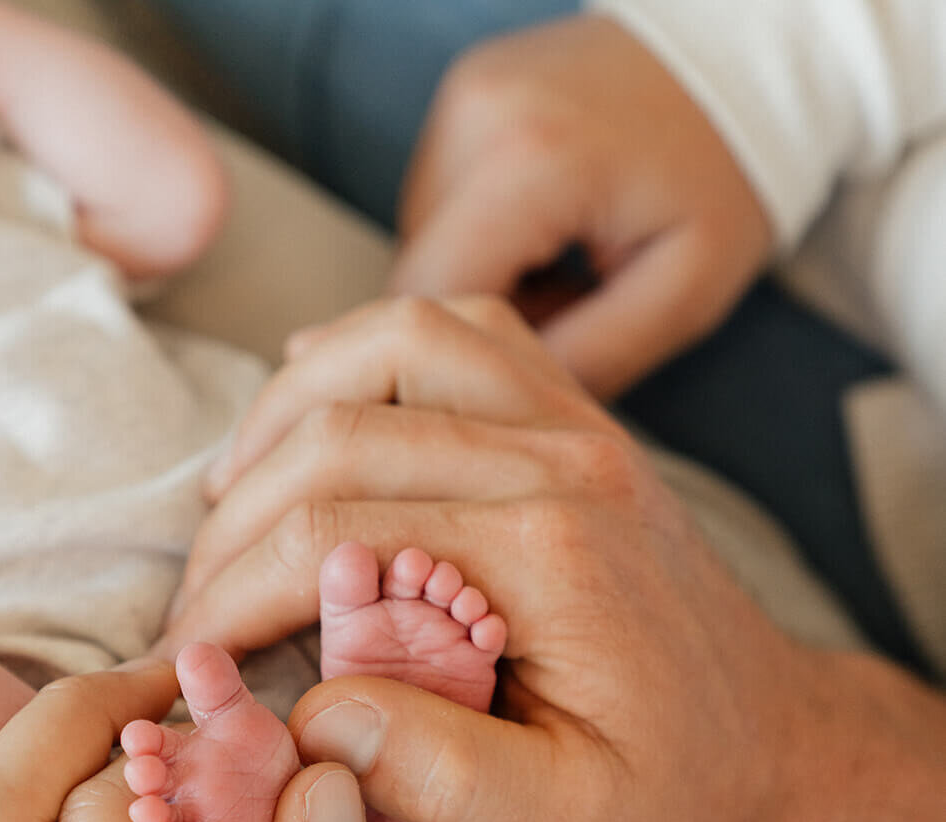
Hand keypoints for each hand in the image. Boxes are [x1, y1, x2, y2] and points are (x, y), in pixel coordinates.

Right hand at [163, 294, 810, 821]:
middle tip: (197, 604)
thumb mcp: (575, 821)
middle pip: (342, 430)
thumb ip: (445, 777)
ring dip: (292, 406)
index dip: (229, 595)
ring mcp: (574, 424)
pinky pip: (463, 332)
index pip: (332, 532)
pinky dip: (374, 353)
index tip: (182, 662)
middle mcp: (561, 458)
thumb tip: (312, 719)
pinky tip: (324, 415)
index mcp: (548, 551)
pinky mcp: (576, 422)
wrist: (776, 739)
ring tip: (231, 499)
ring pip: (397, 341)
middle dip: (237, 518)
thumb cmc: (678, 786)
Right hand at [391, 16, 772, 395]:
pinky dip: (484, 245)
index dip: (454, 371)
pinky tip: (547, 244)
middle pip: (416, 279)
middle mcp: (474, 116)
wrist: (745, 63)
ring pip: (421, 248)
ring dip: (478, 288)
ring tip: (562, 280)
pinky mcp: (461, 96)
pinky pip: (438, 208)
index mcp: (529, 161)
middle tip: (562, 329)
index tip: (512, 395)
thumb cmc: (726, 177)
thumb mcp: (679, 297)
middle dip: (473, 330)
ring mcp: (461, 97)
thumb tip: (497, 415)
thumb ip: (583, 365)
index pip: (427, 306)